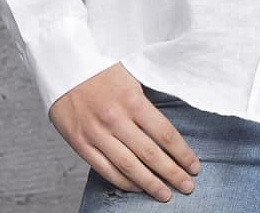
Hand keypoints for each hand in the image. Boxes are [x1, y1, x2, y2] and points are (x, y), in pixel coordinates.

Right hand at [49, 63, 200, 201]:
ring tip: (165, 194)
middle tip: (187, 186)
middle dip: (172, 173)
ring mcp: (97, 133)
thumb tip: (165, 129)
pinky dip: (122, 181)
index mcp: (133, 100)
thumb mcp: (132, 78)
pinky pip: (104, 169)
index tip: (194, 165)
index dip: (182, 153)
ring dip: (149, 184)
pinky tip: (137, 187)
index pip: (165, 133)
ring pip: (128, 166)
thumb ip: (146, 103)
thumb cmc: (102, 69)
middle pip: (150, 154)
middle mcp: (116, 119)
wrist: (65, 65)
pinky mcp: (80, 143)